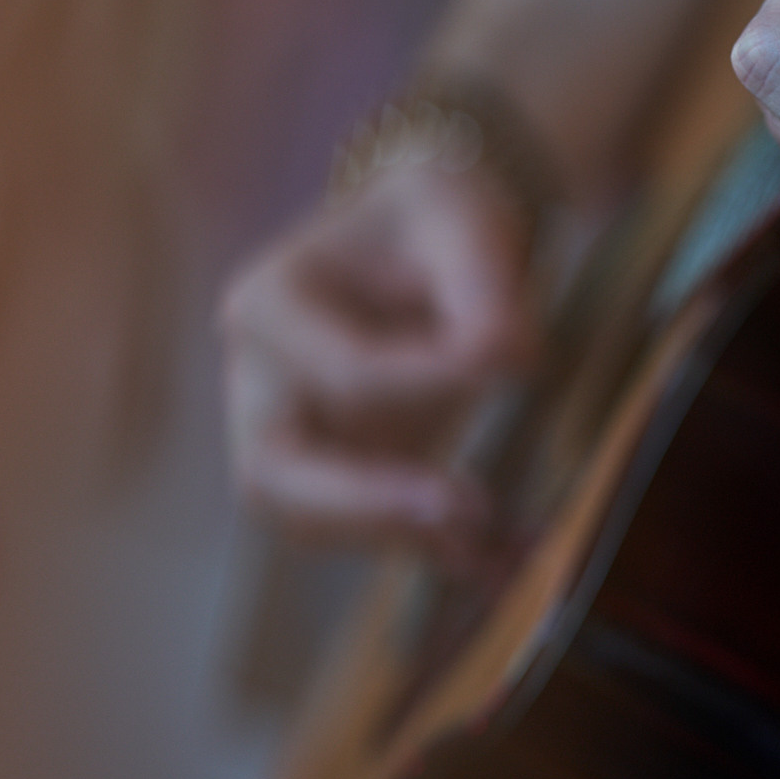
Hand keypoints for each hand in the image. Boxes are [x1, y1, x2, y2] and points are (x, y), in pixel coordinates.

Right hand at [219, 162, 537, 562]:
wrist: (439, 239)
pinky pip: (373, 532)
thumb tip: (511, 356)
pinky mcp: (346, 471)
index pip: (344, 369)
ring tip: (495, 540)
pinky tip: (503, 562)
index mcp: (267, 304)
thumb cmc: (439, 217)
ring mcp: (295, 436)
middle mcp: (261, 381)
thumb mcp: (464, 220)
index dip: (430, 378)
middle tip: (465, 507)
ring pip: (311, 522)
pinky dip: (436, 554)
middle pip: (274, 474)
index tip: (518, 357)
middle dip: (365, 503)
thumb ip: (484, 287)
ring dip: (397, 539)